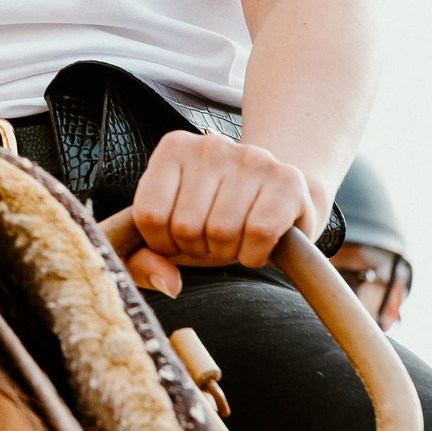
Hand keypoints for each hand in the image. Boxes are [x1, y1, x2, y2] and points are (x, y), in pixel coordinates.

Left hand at [121, 131, 318, 296]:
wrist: (277, 196)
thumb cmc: (214, 214)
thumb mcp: (171, 230)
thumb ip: (145, 259)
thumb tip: (168, 284)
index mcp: (174, 148)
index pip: (149, 215)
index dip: (163, 244)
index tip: (178, 239)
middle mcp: (210, 146)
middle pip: (186, 226)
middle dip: (198, 249)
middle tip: (213, 239)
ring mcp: (251, 157)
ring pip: (222, 231)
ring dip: (228, 253)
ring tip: (235, 239)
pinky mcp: (287, 179)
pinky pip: (259, 233)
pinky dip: (254, 254)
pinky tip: (256, 245)